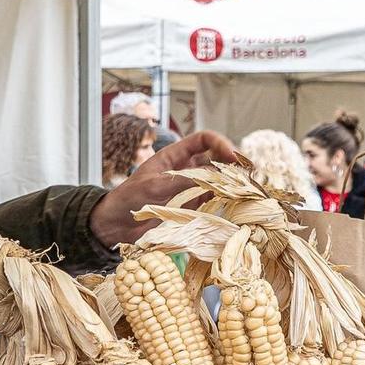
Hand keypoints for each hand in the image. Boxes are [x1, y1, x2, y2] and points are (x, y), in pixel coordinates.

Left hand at [89, 129, 240, 247]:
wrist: (116, 225)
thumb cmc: (129, 198)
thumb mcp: (154, 186)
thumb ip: (182, 181)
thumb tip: (212, 177)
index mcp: (174, 156)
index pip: (204, 140)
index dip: (220, 143)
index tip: (232, 156)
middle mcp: (185, 169)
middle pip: (216, 159)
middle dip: (232, 163)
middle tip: (247, 173)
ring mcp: (190, 188)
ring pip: (218, 180)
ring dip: (231, 182)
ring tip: (245, 188)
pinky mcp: (191, 207)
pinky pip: (213, 200)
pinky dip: (224, 200)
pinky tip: (233, 203)